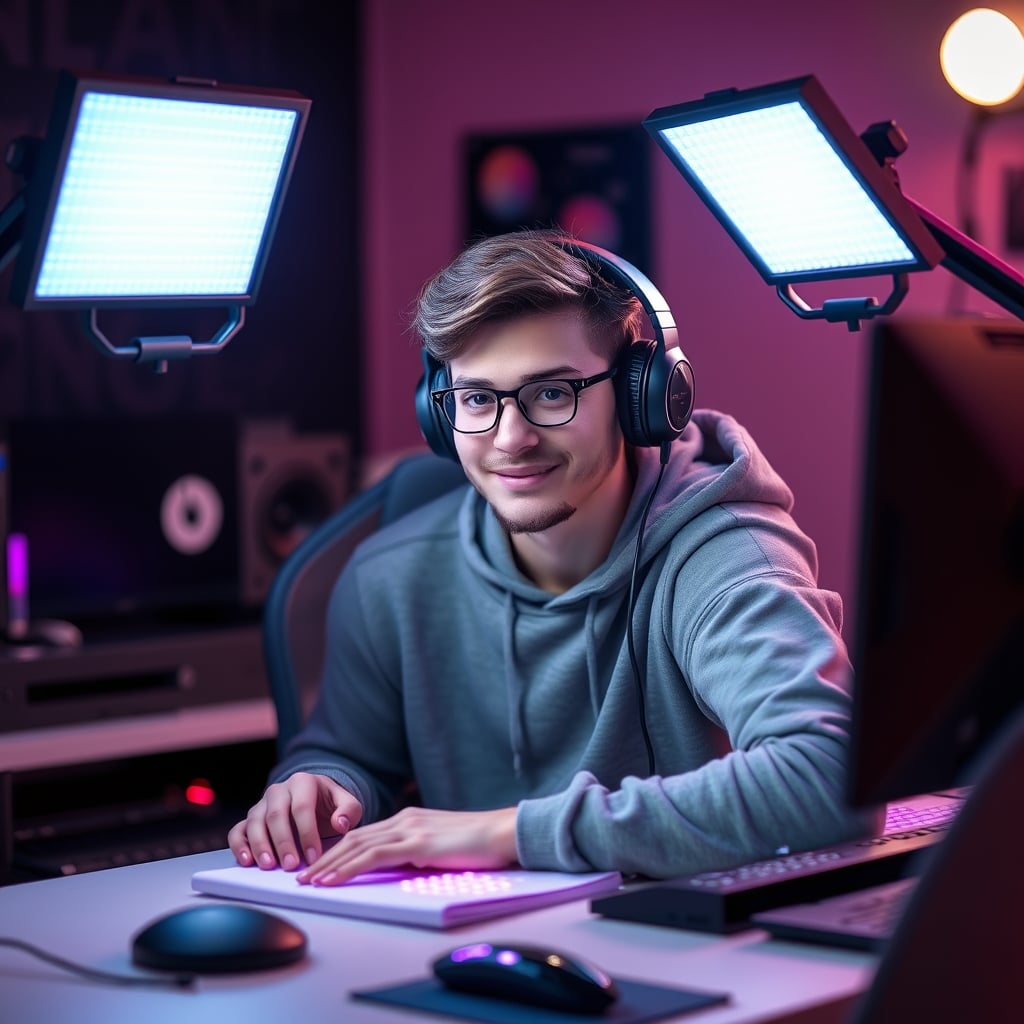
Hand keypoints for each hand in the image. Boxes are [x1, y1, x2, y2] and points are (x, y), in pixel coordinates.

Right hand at [227, 772, 362, 871]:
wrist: (315, 800)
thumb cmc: (330, 804)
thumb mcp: (347, 803)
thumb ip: (348, 811)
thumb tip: (339, 823)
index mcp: (303, 782)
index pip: (302, 807)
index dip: (307, 833)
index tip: (314, 857)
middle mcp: (278, 790)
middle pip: (276, 815)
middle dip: (283, 842)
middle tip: (291, 865)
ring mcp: (261, 804)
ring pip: (255, 822)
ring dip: (260, 845)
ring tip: (268, 865)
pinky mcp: (250, 819)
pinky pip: (238, 830)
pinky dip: (239, 845)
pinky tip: (246, 861)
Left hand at [296, 805, 518, 885]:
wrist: (504, 833)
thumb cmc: (480, 844)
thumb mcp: (442, 846)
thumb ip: (421, 851)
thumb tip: (404, 868)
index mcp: (411, 818)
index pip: (365, 834)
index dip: (339, 850)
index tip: (320, 866)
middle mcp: (405, 819)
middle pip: (354, 837)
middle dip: (325, 857)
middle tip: (303, 876)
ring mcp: (410, 828)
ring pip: (357, 846)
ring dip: (329, 864)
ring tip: (309, 881)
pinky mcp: (417, 843)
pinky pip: (372, 857)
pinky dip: (347, 868)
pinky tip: (331, 880)